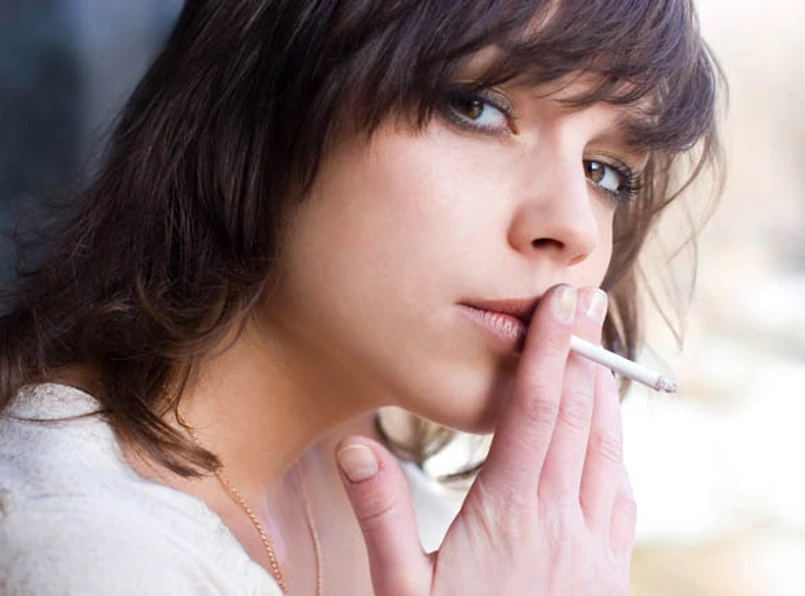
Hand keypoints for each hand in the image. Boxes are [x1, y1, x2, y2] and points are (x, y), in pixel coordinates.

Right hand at [335, 285, 636, 594]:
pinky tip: (603, 434)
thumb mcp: (399, 590)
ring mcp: (595, 546)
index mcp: (510, 514)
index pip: (537, 411)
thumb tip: (353, 447)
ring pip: (607, 447)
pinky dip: (613, 444)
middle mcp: (563, 520)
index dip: (551, 351)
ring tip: (594, 351)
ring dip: (603, 393)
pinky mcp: (609, 568)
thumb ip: (379, 516)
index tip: (562, 303)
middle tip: (583, 303)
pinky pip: (620, 488)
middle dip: (585, 353)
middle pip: (583, 416)